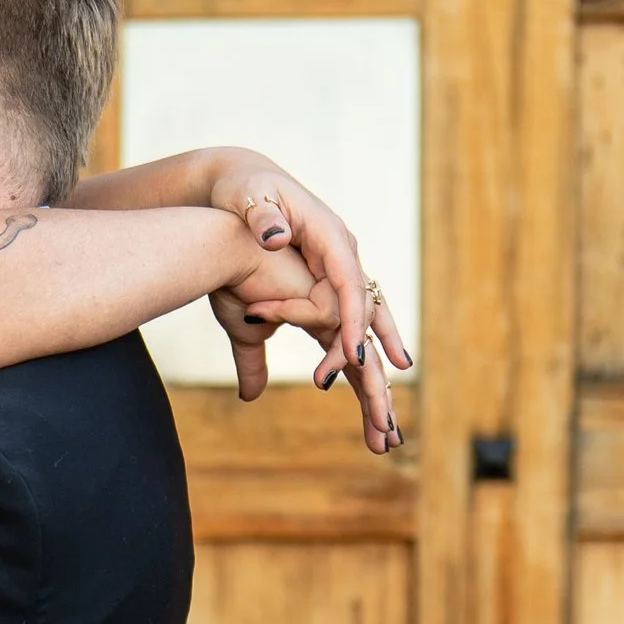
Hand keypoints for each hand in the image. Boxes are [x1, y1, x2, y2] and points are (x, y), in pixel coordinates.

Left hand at [204, 159, 407, 453]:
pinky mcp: (323, 297)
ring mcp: (337, 281)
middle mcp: (344, 262)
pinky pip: (343, 342)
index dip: (352, 322)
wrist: (239, 184)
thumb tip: (275, 237)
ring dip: (374, 390)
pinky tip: (370, 413)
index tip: (351, 358)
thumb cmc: (241, 190)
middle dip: (375, 374)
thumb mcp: (247, 197)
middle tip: (383, 424)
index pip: (352, 285)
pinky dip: (356, 377)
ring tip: (384, 438)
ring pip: (364, 339)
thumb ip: (261, 217)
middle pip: (369, 321)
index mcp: (331, 239)